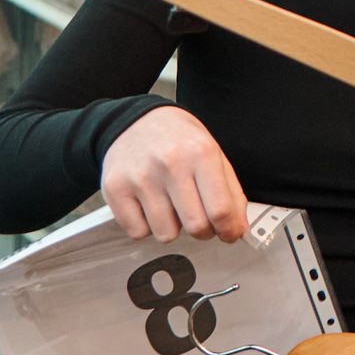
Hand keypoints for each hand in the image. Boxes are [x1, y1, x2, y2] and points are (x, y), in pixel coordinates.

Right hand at [101, 106, 247, 244]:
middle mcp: (170, 164)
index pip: (220, 209)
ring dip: (172, 227)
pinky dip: (146, 225)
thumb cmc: (177, 139)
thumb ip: (231, 192)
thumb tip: (239, 229)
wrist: (136, 120)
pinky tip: (149, 204)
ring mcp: (140, 178)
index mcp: (200, 152)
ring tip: (170, 204)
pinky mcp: (115, 189)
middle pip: (195, 226)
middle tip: (200, 220)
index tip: (229, 234)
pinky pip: (138, 232)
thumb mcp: (213, 153)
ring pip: (166, 234)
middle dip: (203, 231)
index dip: (229, 230)